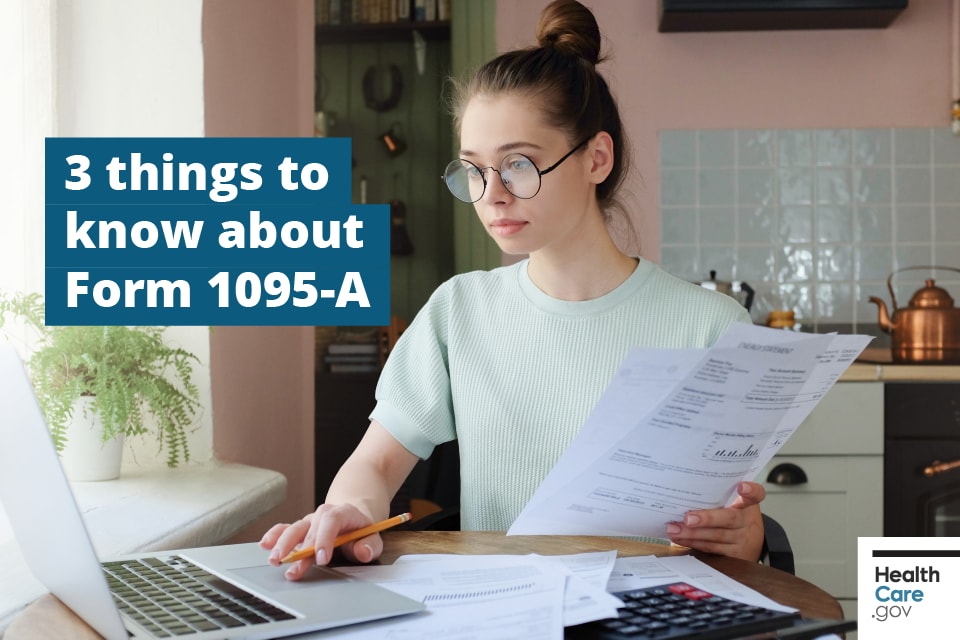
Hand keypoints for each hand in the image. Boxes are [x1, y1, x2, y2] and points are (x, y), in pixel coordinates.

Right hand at [258, 503, 383, 580]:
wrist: (353, 519)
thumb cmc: (361, 532)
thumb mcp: (372, 538)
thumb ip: (370, 546)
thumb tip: (362, 551)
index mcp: (342, 513)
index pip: (331, 521)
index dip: (325, 539)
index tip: (321, 559)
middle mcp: (322, 515)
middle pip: (308, 527)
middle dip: (300, 549)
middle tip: (292, 566)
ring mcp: (309, 522)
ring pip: (294, 529)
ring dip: (282, 544)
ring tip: (275, 559)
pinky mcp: (300, 529)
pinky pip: (285, 529)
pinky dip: (274, 535)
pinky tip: (264, 544)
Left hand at [665, 481, 765, 561]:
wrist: (752, 543)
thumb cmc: (736, 516)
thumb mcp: (735, 504)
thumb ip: (719, 495)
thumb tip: (687, 488)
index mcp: (748, 505)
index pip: (756, 495)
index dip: (750, 491)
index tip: (742, 487)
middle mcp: (748, 522)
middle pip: (730, 518)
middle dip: (707, 519)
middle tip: (688, 518)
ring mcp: (743, 540)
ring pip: (716, 536)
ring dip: (692, 533)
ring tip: (674, 529)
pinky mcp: (735, 555)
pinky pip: (711, 548)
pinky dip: (693, 543)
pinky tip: (680, 538)